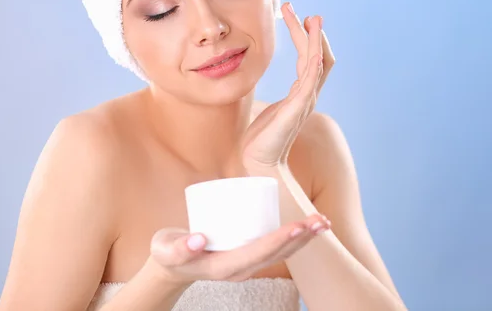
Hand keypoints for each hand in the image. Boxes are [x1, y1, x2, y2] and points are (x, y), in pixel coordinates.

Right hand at [147, 213, 331, 283]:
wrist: (172, 265)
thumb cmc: (169, 252)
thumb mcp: (167, 249)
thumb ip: (179, 246)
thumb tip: (199, 239)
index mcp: (224, 268)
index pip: (258, 254)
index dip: (279, 241)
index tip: (298, 227)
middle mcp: (241, 269)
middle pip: (276, 254)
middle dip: (301, 238)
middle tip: (322, 221)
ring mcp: (247, 265)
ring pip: (281, 253)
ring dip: (305, 238)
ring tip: (324, 222)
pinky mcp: (249, 256)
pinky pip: (276, 249)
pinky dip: (295, 238)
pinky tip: (309, 227)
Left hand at [241, 2, 334, 168]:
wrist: (259, 163)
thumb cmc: (260, 140)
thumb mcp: (266, 110)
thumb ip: (272, 99)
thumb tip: (258, 86)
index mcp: (300, 94)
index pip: (309, 58)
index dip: (305, 36)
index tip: (296, 16)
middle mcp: (307, 94)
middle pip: (316, 55)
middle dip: (307, 30)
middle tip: (292, 8)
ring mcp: (305, 100)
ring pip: (317, 62)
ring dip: (314, 39)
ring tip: (310, 18)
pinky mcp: (298, 107)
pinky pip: (311, 78)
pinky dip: (315, 59)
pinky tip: (312, 44)